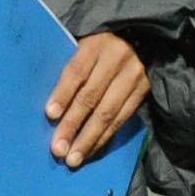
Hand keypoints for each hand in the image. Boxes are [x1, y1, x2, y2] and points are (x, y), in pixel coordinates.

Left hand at [45, 31, 148, 168]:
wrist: (142, 37)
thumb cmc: (100, 46)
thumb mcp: (83, 46)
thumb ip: (71, 68)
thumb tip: (50, 105)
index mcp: (96, 45)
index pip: (76, 72)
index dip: (63, 94)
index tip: (50, 115)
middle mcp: (118, 60)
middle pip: (92, 97)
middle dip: (73, 125)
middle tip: (58, 149)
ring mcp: (134, 76)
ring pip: (109, 113)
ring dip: (90, 138)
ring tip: (74, 158)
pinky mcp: (144, 91)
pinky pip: (123, 118)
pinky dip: (105, 136)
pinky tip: (92, 149)